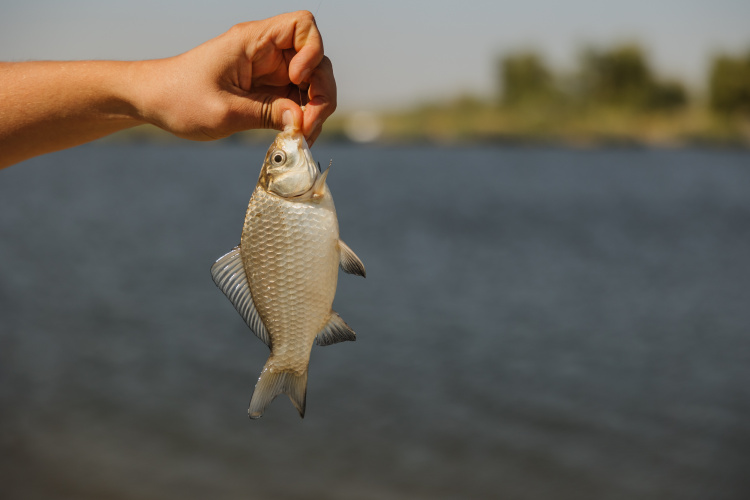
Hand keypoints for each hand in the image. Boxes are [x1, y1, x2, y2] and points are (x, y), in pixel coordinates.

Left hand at [133, 10, 335, 144]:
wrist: (153, 102)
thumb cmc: (179, 99)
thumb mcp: (223, 111)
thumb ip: (267, 115)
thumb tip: (303, 122)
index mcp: (253, 41)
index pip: (303, 25)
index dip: (312, 52)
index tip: (296, 81)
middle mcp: (266, 52)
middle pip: (316, 60)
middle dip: (320, 93)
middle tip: (308, 127)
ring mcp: (270, 72)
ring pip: (312, 83)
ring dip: (315, 110)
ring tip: (302, 137)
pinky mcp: (268, 91)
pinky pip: (298, 100)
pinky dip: (303, 118)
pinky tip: (296, 136)